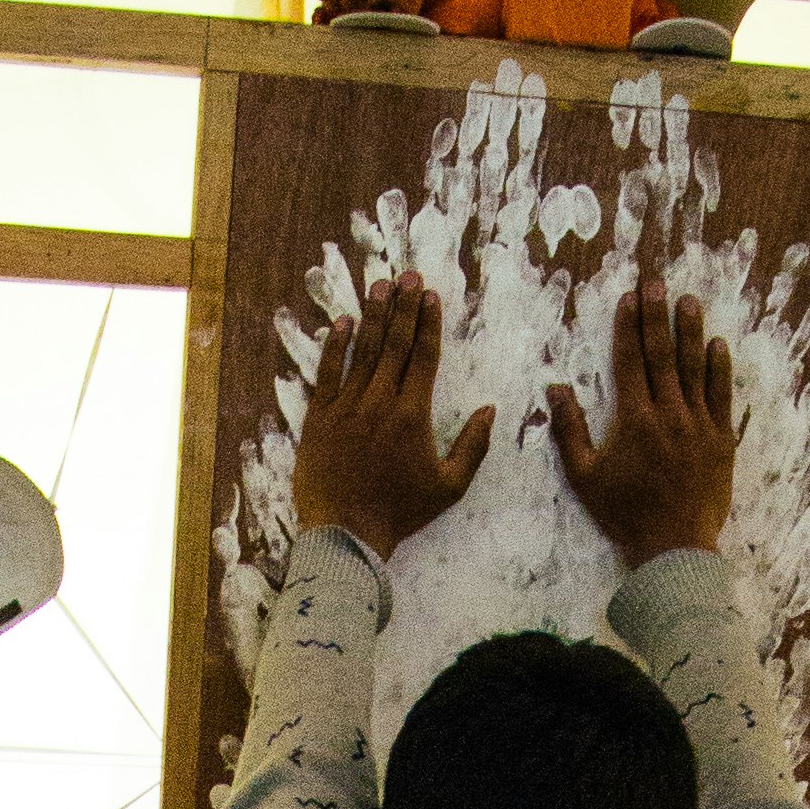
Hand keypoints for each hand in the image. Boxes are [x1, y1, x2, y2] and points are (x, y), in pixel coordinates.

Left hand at [293, 276, 493, 559]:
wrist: (345, 534)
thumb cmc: (400, 513)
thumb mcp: (449, 487)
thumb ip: (473, 446)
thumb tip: (490, 410)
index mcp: (413, 415)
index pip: (423, 356)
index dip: (428, 322)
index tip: (431, 295)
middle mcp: (380, 403)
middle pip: (394, 343)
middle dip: (403, 306)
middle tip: (408, 274)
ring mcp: (346, 408)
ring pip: (362, 351)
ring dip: (373, 315)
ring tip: (380, 285)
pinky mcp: (319, 418)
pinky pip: (326, 373)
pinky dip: (335, 346)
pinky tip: (342, 322)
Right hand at [551, 281, 737, 567]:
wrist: (675, 547)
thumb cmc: (625, 515)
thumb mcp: (585, 477)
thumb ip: (569, 430)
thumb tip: (554, 389)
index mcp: (634, 419)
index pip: (630, 360)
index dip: (629, 325)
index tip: (630, 297)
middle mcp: (669, 414)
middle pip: (663, 354)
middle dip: (659, 316)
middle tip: (658, 282)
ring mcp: (699, 425)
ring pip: (695, 368)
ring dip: (691, 331)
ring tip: (689, 301)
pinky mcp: (721, 440)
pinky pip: (722, 396)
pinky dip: (720, 369)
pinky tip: (718, 345)